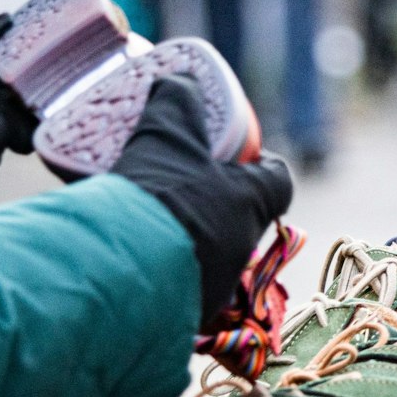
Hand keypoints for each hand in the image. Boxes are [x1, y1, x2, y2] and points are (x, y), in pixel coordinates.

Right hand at [112, 76, 294, 329]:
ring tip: (145, 224)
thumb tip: (179, 78)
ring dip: (185, 241)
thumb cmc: (158, 197)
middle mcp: (242, 248)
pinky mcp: (181, 317)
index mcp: (251, 202)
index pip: (278, 181)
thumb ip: (175, 104)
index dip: (262, 166)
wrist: (118, 274)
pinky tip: (127, 260)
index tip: (240, 156)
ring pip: (208, 257)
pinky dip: (159, 275)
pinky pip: (176, 290)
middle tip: (178, 187)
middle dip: (214, 204)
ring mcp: (215, 288)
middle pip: (240, 219)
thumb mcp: (164, 136)